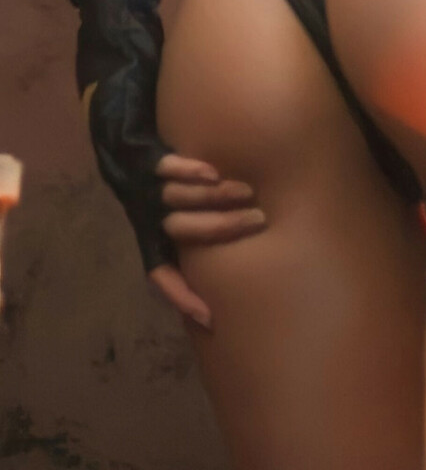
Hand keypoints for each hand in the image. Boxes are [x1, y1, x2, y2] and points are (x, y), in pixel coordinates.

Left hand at [146, 152, 265, 330]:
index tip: (209, 316)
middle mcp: (149, 219)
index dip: (181, 297)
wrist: (122, 153)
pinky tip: (214, 174)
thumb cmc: (157, 198)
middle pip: (182, 228)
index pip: (161, 277)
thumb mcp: (166, 227)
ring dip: (214, 196)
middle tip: (259, 220)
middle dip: (223, 226)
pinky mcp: (148, 163)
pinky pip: (166, 168)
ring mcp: (148, 191)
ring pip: (178, 197)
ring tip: (247, 192)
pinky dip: (190, 172)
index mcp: (151, 243)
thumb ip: (190, 248)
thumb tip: (221, 286)